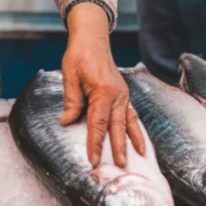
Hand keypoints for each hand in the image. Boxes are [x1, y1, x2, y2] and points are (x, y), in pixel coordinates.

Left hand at [59, 2, 144, 167]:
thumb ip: (71, 102)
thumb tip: (66, 122)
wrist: (92, 39)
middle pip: (117, 126)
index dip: (95, 143)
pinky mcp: (123, 93)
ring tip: (139, 156)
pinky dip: (135, 127)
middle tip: (120, 165)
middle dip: (118, 147)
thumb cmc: (79, 56)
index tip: (94, 159)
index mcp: (103, 91)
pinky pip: (131, 114)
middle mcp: (117, 95)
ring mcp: (123, 94)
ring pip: (129, 121)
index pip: (98, 123)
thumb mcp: (70, 77)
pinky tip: (138, 138)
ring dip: (133, 139)